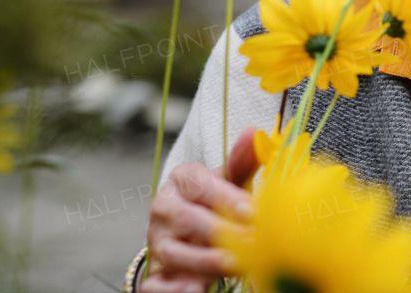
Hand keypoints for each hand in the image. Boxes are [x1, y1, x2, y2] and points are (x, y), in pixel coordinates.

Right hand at [142, 127, 258, 292]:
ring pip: (174, 254)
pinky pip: (154, 286)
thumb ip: (243, 161)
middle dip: (222, 233)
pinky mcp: (155, 275)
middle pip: (188, 221)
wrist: (189, 231)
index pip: (200, 185)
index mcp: (181, 180)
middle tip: (253, 241)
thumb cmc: (216, 201)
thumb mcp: (229, 180)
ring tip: (236, 265)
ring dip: (206, 262)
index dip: (227, 198)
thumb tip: (255, 133)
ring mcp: (157, 244)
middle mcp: (163, 210)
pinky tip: (196, 289)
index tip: (253, 211)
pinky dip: (172, 291)